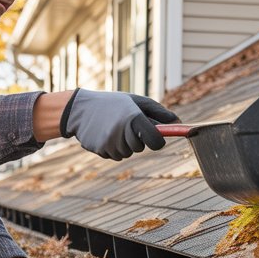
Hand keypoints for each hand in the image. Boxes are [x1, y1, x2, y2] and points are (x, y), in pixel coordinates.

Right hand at [60, 89, 178, 159]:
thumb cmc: (113, 104)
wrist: (80, 109)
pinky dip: (112, 148)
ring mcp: (111, 143)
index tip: (156, 138)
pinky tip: (104, 134)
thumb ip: (158, 112)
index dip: (158, 141)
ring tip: (113, 127)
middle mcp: (123, 132)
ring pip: (127, 152)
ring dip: (124, 143)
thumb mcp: (135, 101)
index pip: (156, 141)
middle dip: (137, 138)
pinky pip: (115, 155)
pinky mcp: (101, 150)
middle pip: (140, 147)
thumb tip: (178, 123)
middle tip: (126, 124)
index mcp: (134, 118)